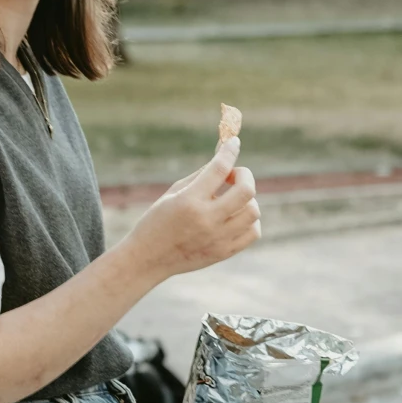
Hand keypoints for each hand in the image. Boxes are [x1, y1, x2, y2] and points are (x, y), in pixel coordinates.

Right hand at [126, 139, 259, 281]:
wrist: (148, 259)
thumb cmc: (158, 220)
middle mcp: (206, 220)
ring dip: (247, 199)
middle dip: (244, 175)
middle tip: (233, 175)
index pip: (219, 168)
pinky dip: (249, 221)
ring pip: (253, 211)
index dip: (229, 151)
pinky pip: (253, 232)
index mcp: (189, 201)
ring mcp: (218, 238)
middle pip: (246, 190)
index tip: (233, 143)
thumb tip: (223, 154)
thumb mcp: (174, 193)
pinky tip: (234, 217)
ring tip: (231, 200)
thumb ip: (201, 175)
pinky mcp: (223, 252)